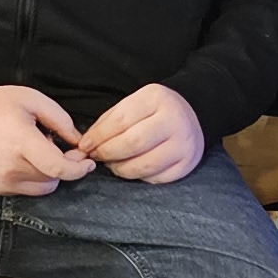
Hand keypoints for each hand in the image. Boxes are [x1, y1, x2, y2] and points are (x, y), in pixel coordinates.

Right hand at [0, 84, 92, 195]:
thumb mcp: (33, 100)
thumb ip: (61, 121)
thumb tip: (79, 142)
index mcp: (20, 141)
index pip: (57, 167)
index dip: (78, 169)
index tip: (87, 162)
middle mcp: (10, 166)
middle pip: (52, 178)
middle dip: (64, 166)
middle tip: (60, 147)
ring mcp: (1, 181)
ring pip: (42, 187)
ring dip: (49, 174)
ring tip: (37, 152)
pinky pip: (26, 190)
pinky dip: (33, 179)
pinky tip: (24, 160)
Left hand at [75, 83, 204, 183]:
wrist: (193, 116)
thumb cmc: (154, 111)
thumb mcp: (133, 104)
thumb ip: (109, 122)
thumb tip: (86, 144)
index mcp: (157, 98)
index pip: (121, 121)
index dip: (99, 136)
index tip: (85, 145)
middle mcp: (174, 120)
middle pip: (133, 144)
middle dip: (108, 153)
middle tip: (97, 157)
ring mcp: (184, 144)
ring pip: (144, 165)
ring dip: (120, 169)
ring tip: (113, 164)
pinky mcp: (187, 165)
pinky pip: (155, 178)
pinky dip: (138, 177)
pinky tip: (132, 169)